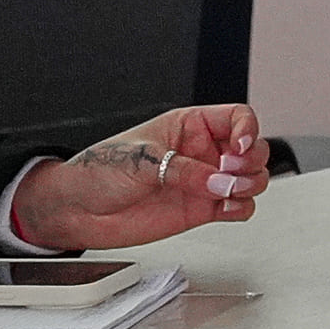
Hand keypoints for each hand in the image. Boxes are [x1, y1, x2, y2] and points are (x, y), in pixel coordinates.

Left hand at [5, 105, 267, 250]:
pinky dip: (241, 208)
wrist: (77, 210)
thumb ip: (184, 170)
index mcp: (190, 126)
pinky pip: (237, 207)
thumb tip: (220, 182)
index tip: (239, 148)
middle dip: (250, 161)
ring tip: (228, 193)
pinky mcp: (200, 210)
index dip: (247, 130)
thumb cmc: (100, 171)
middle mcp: (202, 152)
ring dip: (249, 185)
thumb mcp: (142, 160)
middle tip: (230, 173)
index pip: (237, 118)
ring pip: (251, 179)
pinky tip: (227, 208)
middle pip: (252, 149)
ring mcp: (203, 182)